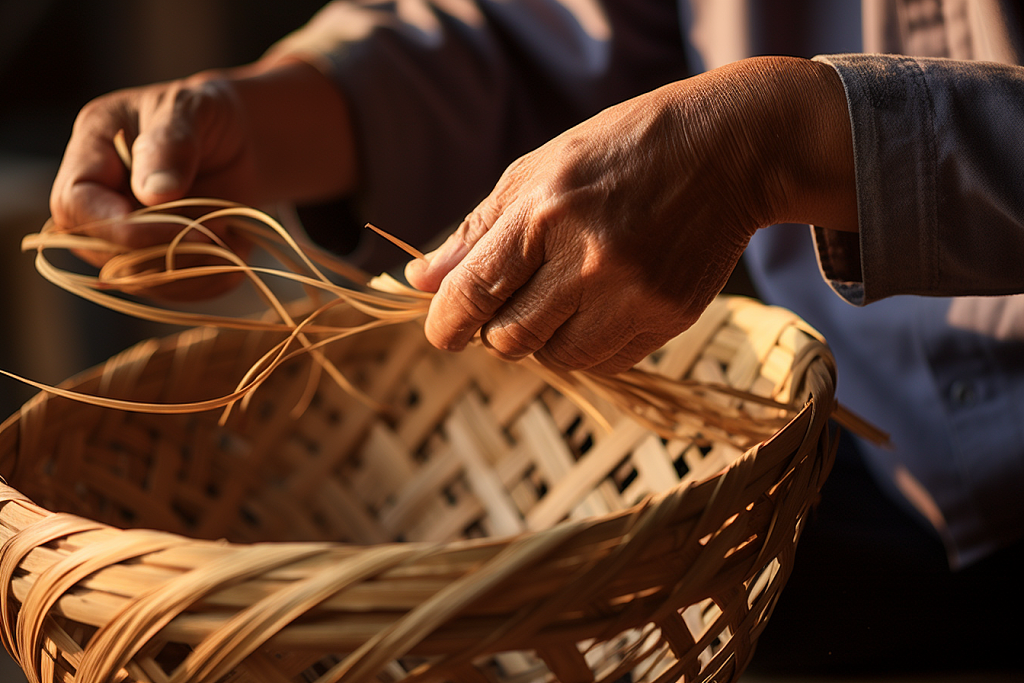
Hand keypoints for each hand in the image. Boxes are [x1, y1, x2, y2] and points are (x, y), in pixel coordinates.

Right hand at [49, 59, 357, 297]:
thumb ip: (170, 144)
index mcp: (90, 155)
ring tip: (231, 231)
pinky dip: (213, 278)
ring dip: (196, 267)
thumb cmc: (204, 115)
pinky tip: (237, 247)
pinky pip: (176, 292)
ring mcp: (123, 240)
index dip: (119, 227)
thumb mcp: (189, 111)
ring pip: (143, 281)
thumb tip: (155, 193)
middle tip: (220, 227)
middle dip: (169, 251)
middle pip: (106, 255)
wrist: (236, 142)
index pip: (75, 205)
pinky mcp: (155, 265)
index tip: (178, 227)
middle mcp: (97, 205)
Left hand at [406, 56, 855, 372]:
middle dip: (497, 331)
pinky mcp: (669, 316)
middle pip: (510, 340)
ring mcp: (634, 292)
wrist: (726, 150)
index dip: (446, 324)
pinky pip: (607, 362)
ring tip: (564, 297)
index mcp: (545, 210)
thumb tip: (420, 282)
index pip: (472, 293)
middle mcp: (588, 257)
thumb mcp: (538, 171)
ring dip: (546, 340)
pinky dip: (591, 344)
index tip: (445, 330)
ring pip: (558, 360)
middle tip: (511, 304)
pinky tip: (602, 304)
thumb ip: (477, 232)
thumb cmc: (617, 154)